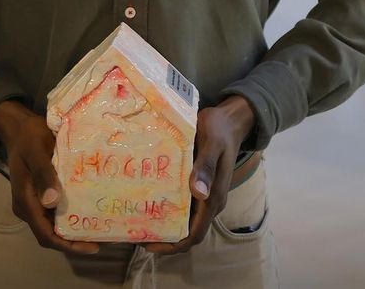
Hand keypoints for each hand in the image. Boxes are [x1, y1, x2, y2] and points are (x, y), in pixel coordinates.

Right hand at [0, 100, 99, 254]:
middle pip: (50, 235)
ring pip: (52, 226)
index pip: (45, 234)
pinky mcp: (39, 196)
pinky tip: (88, 213)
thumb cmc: (28, 138)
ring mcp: (33, 203)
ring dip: (72, 232)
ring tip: (98, 230)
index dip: (68, 245)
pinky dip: (70, 218)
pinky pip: (54, 214)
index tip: (92, 247)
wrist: (19, 129)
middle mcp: (28, 207)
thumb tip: (52, 202)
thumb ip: (44, 175)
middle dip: (74, 242)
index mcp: (25, 201)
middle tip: (102, 240)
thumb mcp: (36, 152)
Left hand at [146, 95, 256, 254]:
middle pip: (187, 232)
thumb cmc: (220, 129)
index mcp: (214, 197)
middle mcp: (210, 201)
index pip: (195, 234)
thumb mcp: (212, 143)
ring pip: (184, 220)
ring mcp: (204, 195)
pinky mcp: (198, 186)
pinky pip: (182, 205)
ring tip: (136, 221)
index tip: (150, 245)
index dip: (174, 245)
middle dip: (164, 238)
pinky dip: (166, 209)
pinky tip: (147, 201)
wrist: (230, 120)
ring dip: (164, 225)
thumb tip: (199, 193)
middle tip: (135, 233)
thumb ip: (206, 167)